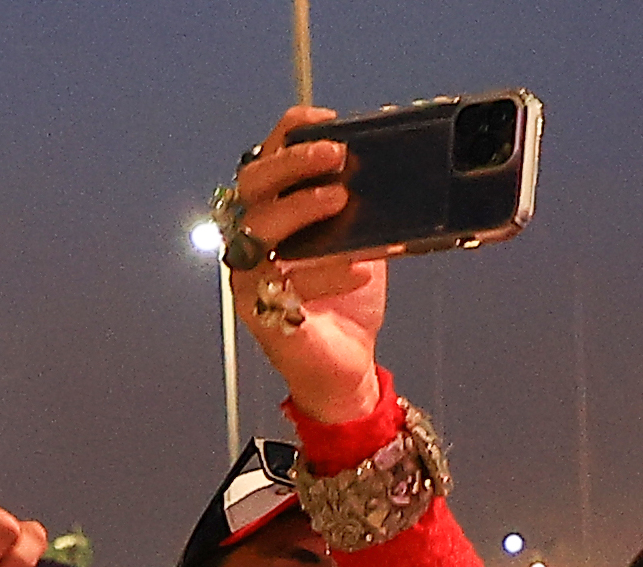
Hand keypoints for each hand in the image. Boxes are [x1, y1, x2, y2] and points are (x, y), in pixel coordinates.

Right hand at [225, 106, 394, 426]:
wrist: (347, 369)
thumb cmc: (347, 303)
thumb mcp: (363, 244)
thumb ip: (364, 212)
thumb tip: (390, 174)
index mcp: (272, 213)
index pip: (267, 161)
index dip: (289, 136)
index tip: (325, 120)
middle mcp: (252, 239)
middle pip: (254, 185)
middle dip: (293, 163)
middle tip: (335, 154)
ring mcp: (251, 276)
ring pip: (259, 228)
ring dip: (301, 207)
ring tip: (341, 199)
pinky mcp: (262, 313)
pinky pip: (285, 284)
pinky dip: (325, 272)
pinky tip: (358, 267)